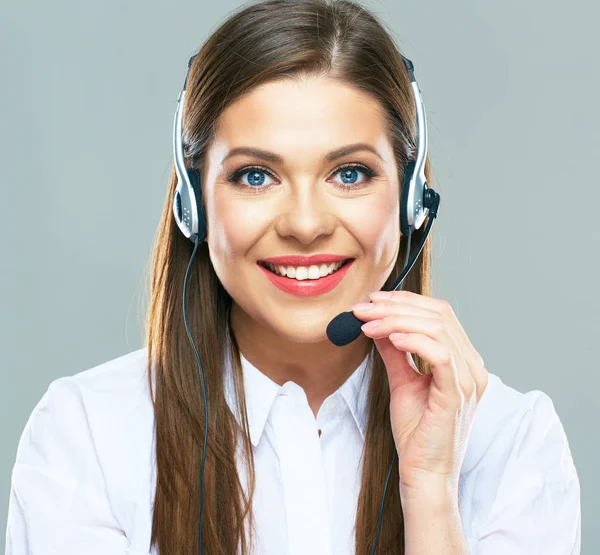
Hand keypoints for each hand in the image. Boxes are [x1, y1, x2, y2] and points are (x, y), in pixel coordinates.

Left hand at [352, 290, 488, 495]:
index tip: (373, 300)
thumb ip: (395, 351)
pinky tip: (388, 338)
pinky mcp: (457, 394)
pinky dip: (412, 340)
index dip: (405, 301)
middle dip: (396, 306)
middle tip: (363, 308)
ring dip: (396, 320)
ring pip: (437, 328)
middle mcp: (472, 366)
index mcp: (463, 360)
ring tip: (367, 324)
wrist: (422, 472)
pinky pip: (439, 354)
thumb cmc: (416, 431)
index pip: (439, 314)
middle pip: (439, 315)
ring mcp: (469, 379)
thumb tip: (378, 323)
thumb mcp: (402, 381)